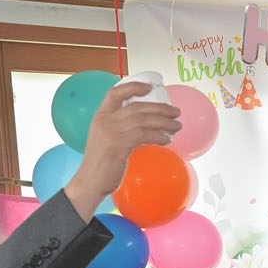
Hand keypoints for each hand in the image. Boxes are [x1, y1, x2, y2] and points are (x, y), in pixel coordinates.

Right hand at [66, 84, 180, 219]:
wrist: (90, 181)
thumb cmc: (102, 162)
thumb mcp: (106, 138)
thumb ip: (120, 128)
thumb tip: (146, 124)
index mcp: (100, 116)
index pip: (114, 93)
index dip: (133, 87)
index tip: (149, 87)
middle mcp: (105, 120)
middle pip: (137, 106)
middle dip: (160, 108)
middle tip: (176, 112)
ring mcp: (111, 132)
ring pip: (144, 120)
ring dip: (165, 122)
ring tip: (177, 126)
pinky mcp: (119, 146)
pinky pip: (144, 135)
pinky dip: (159, 136)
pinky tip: (167, 140)